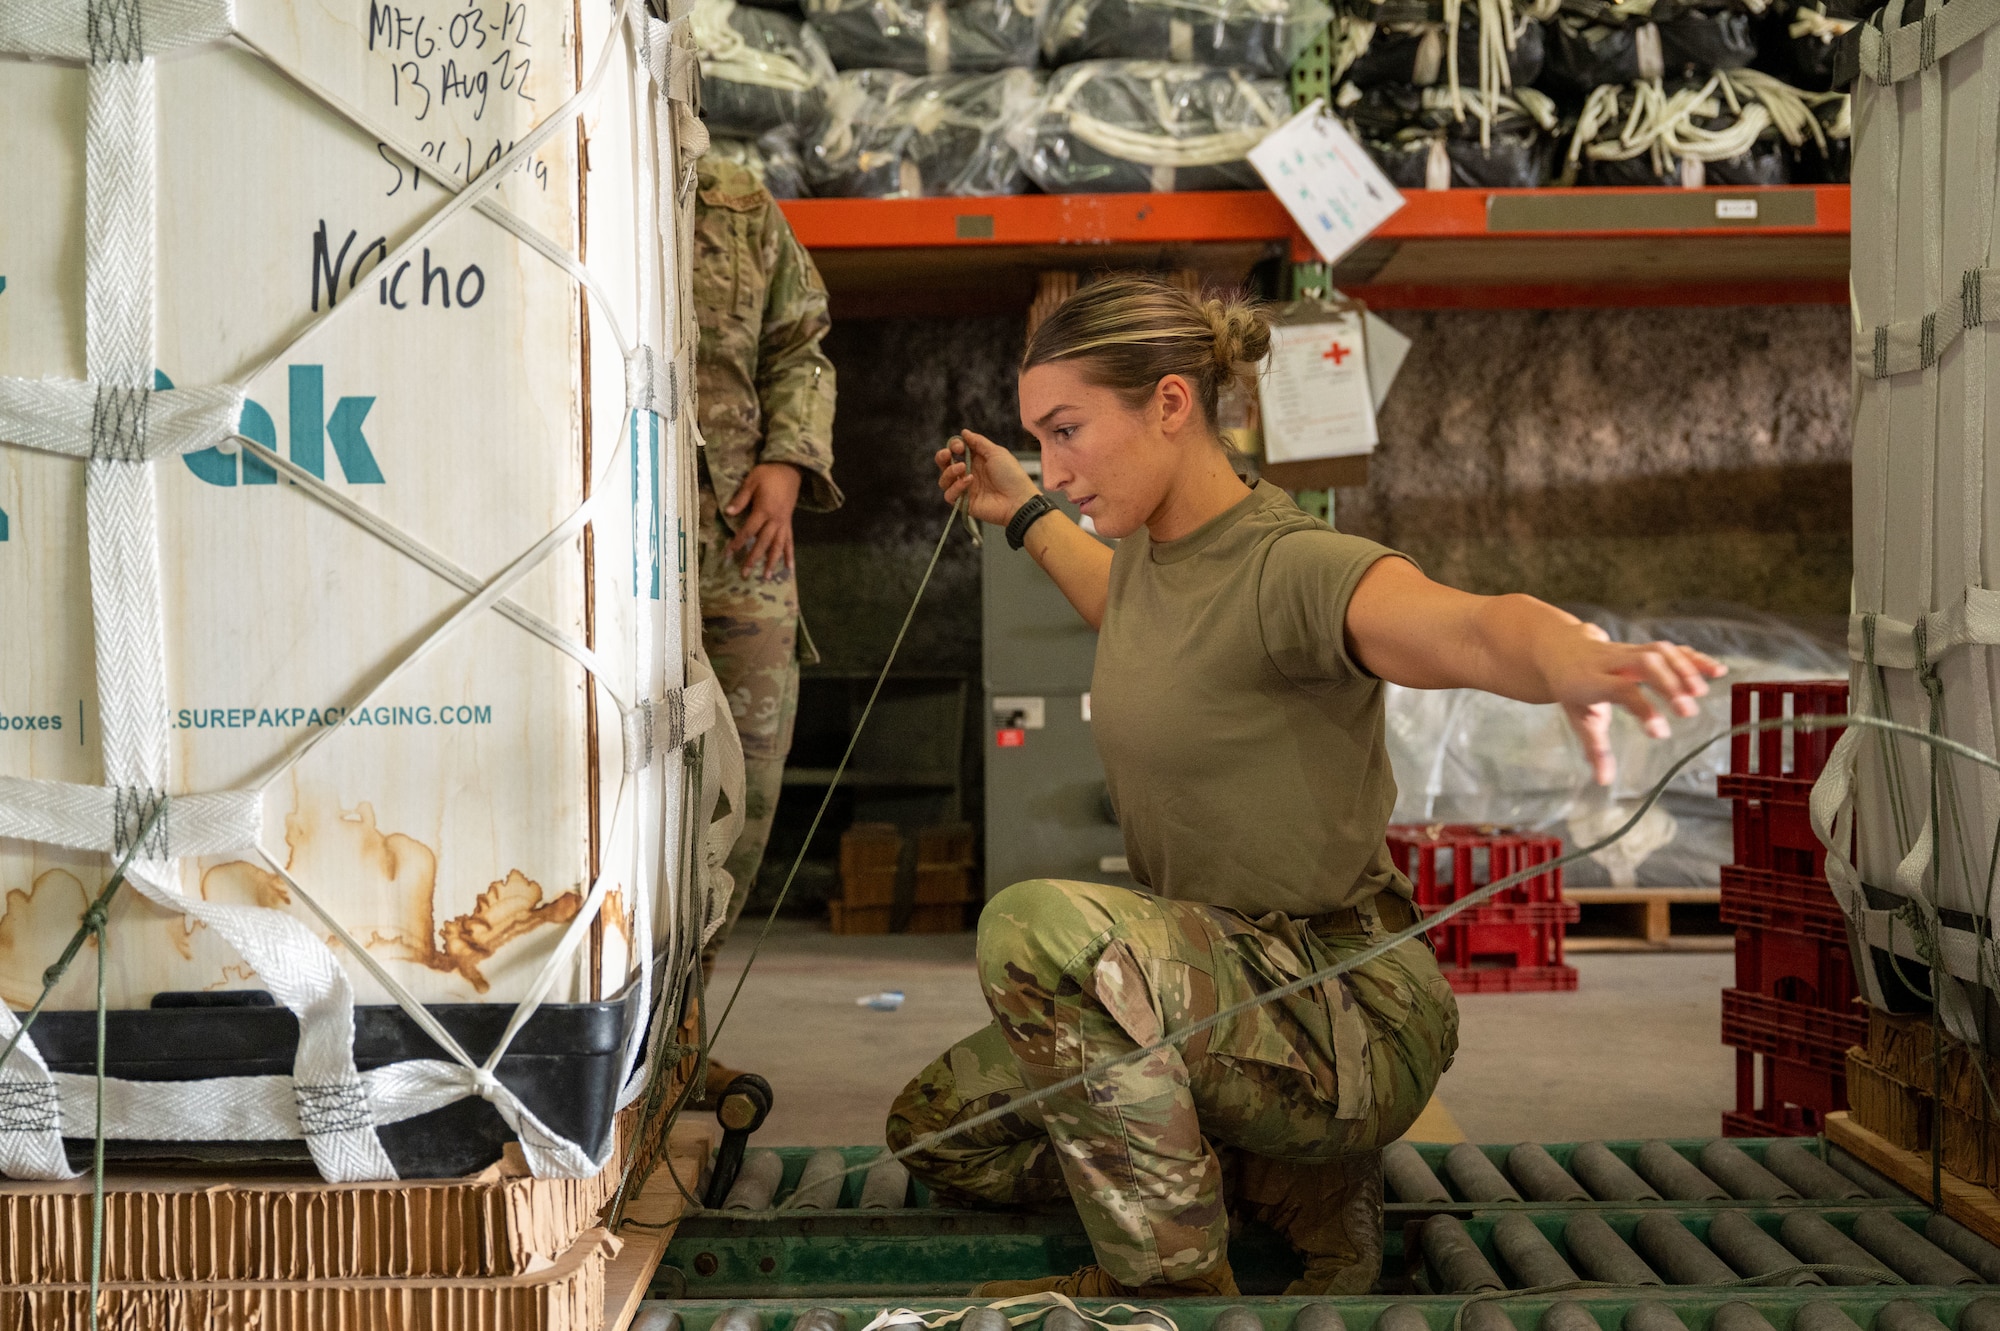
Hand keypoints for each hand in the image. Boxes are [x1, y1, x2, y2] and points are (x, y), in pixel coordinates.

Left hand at [724, 462, 802, 580]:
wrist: (790, 469)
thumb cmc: (768, 473)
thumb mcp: (752, 481)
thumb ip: (741, 498)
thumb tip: (728, 512)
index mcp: (764, 510)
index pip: (748, 530)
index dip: (738, 542)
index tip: (728, 553)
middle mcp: (775, 520)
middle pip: (763, 543)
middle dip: (753, 558)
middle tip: (745, 574)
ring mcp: (784, 523)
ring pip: (778, 546)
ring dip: (772, 562)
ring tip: (766, 577)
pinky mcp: (789, 523)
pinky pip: (790, 541)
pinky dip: (789, 554)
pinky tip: (789, 567)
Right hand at [935, 430, 1041, 528]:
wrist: (1018, 500)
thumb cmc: (1011, 475)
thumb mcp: (996, 453)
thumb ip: (978, 442)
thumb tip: (963, 432)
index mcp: (976, 461)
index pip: (956, 451)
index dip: (954, 446)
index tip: (959, 446)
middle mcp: (968, 474)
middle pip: (945, 465)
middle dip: (942, 457)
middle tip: (947, 454)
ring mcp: (965, 489)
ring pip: (944, 480)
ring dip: (949, 471)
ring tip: (962, 468)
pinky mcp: (964, 503)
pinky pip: (949, 495)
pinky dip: (956, 487)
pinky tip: (969, 481)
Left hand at [1548, 623, 1728, 785]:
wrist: (1562, 650)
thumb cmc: (1574, 690)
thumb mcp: (1578, 718)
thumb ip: (1594, 748)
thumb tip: (1604, 780)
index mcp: (1591, 680)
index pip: (1620, 690)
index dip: (1643, 708)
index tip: (1661, 732)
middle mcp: (1610, 661)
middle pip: (1644, 663)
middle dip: (1668, 684)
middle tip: (1688, 712)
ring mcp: (1628, 651)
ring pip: (1658, 651)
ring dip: (1684, 669)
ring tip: (1702, 693)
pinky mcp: (1643, 647)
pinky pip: (1670, 649)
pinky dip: (1693, 658)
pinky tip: (1716, 670)